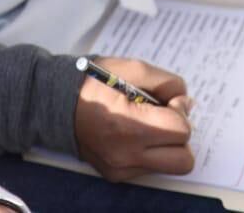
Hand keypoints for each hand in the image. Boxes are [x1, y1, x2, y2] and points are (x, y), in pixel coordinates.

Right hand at [74, 57, 194, 182]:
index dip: (180, 110)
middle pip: (183, 160)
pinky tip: (137, 133)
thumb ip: (168, 83)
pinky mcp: (116, 175)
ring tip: (151, 124)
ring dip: (169, 145)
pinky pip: (151, 169)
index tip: (168, 100)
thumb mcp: (134, 68)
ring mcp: (120, 168)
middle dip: (180, 135)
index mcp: (128, 126)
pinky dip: (152, 152)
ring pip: (170, 167)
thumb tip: (187, 102)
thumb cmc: (95, 81)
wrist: (55, 103)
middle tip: (166, 115)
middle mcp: (125, 154)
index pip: (181, 130)